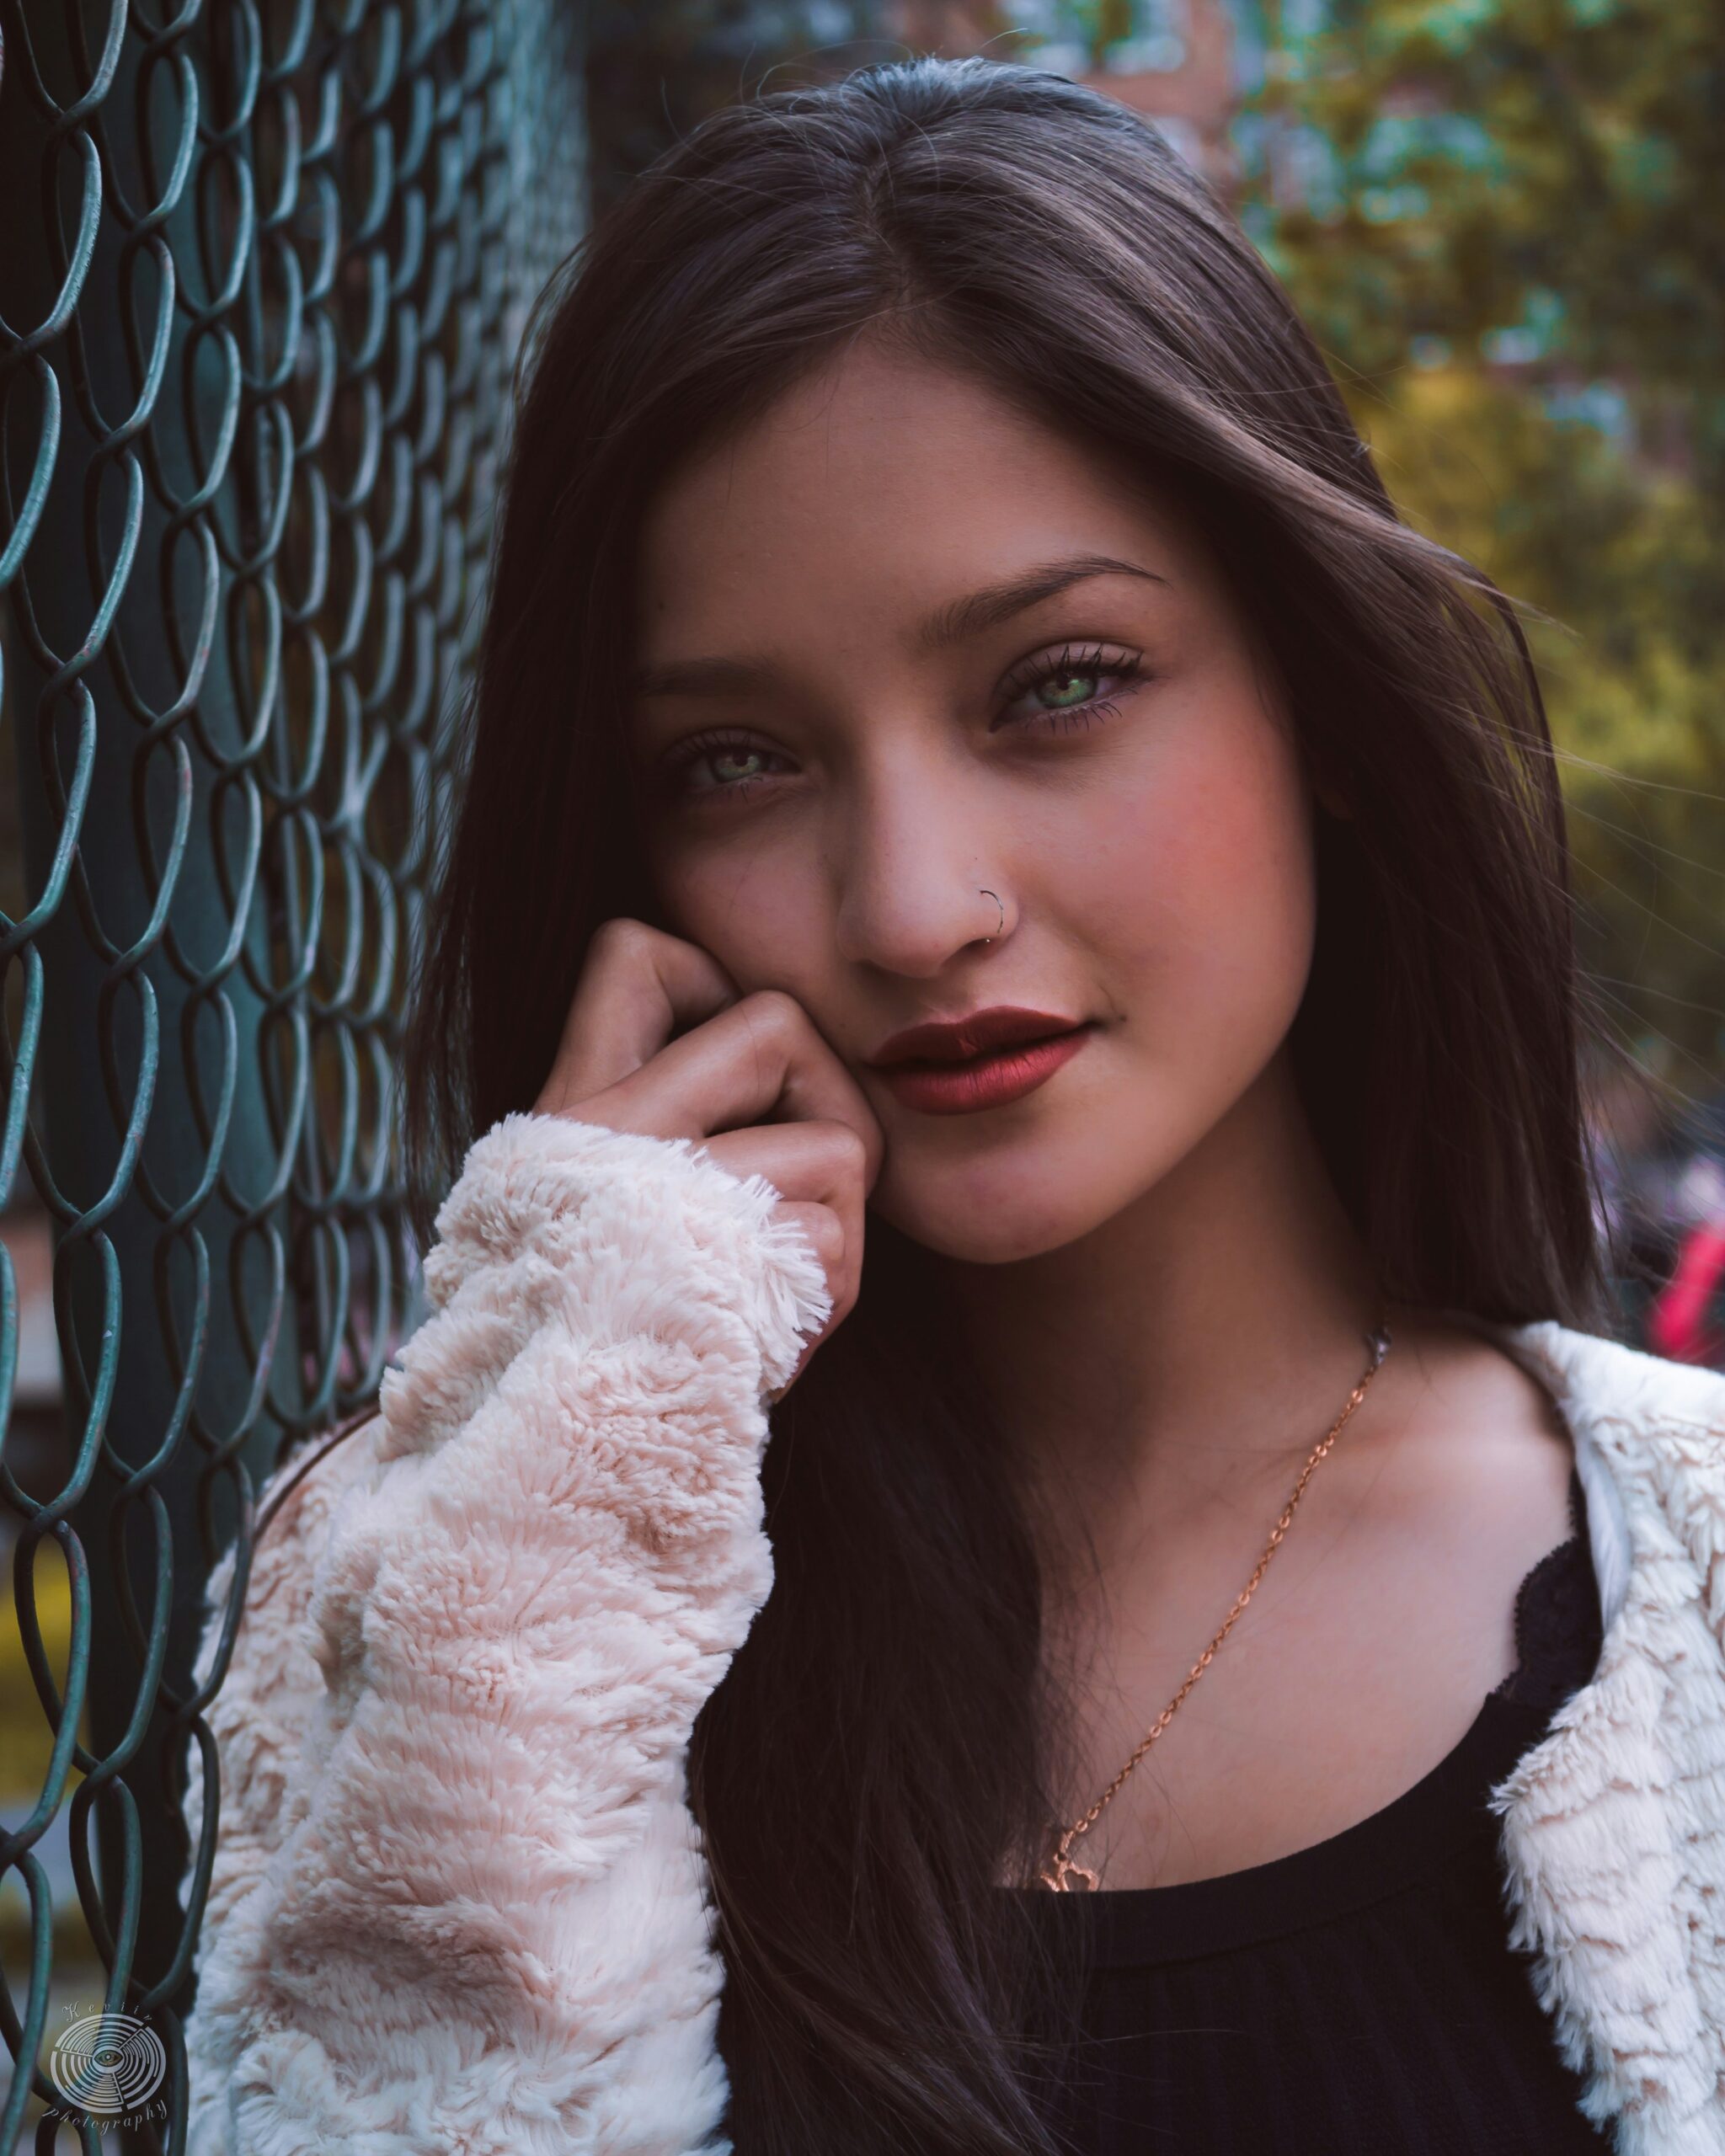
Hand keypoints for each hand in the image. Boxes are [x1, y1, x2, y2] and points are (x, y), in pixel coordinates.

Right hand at [533, 918, 883, 1395]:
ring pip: (836, 1140)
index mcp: (566, 1113)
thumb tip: (788, 1051)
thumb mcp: (608, 1223)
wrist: (553, 1482)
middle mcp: (597, 1129)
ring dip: (837, 1227)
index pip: (636, 951)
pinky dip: (829, 1291)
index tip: (730, 1076)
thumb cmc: (611, 1354)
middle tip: (801, 1194)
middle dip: (825, 1103)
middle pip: (781, 1021)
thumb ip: (675, 1133)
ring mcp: (659, 1186)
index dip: (709, 984)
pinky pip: (834, 1236)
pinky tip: (771, 1340)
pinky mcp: (717, 1253)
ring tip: (774, 1294)